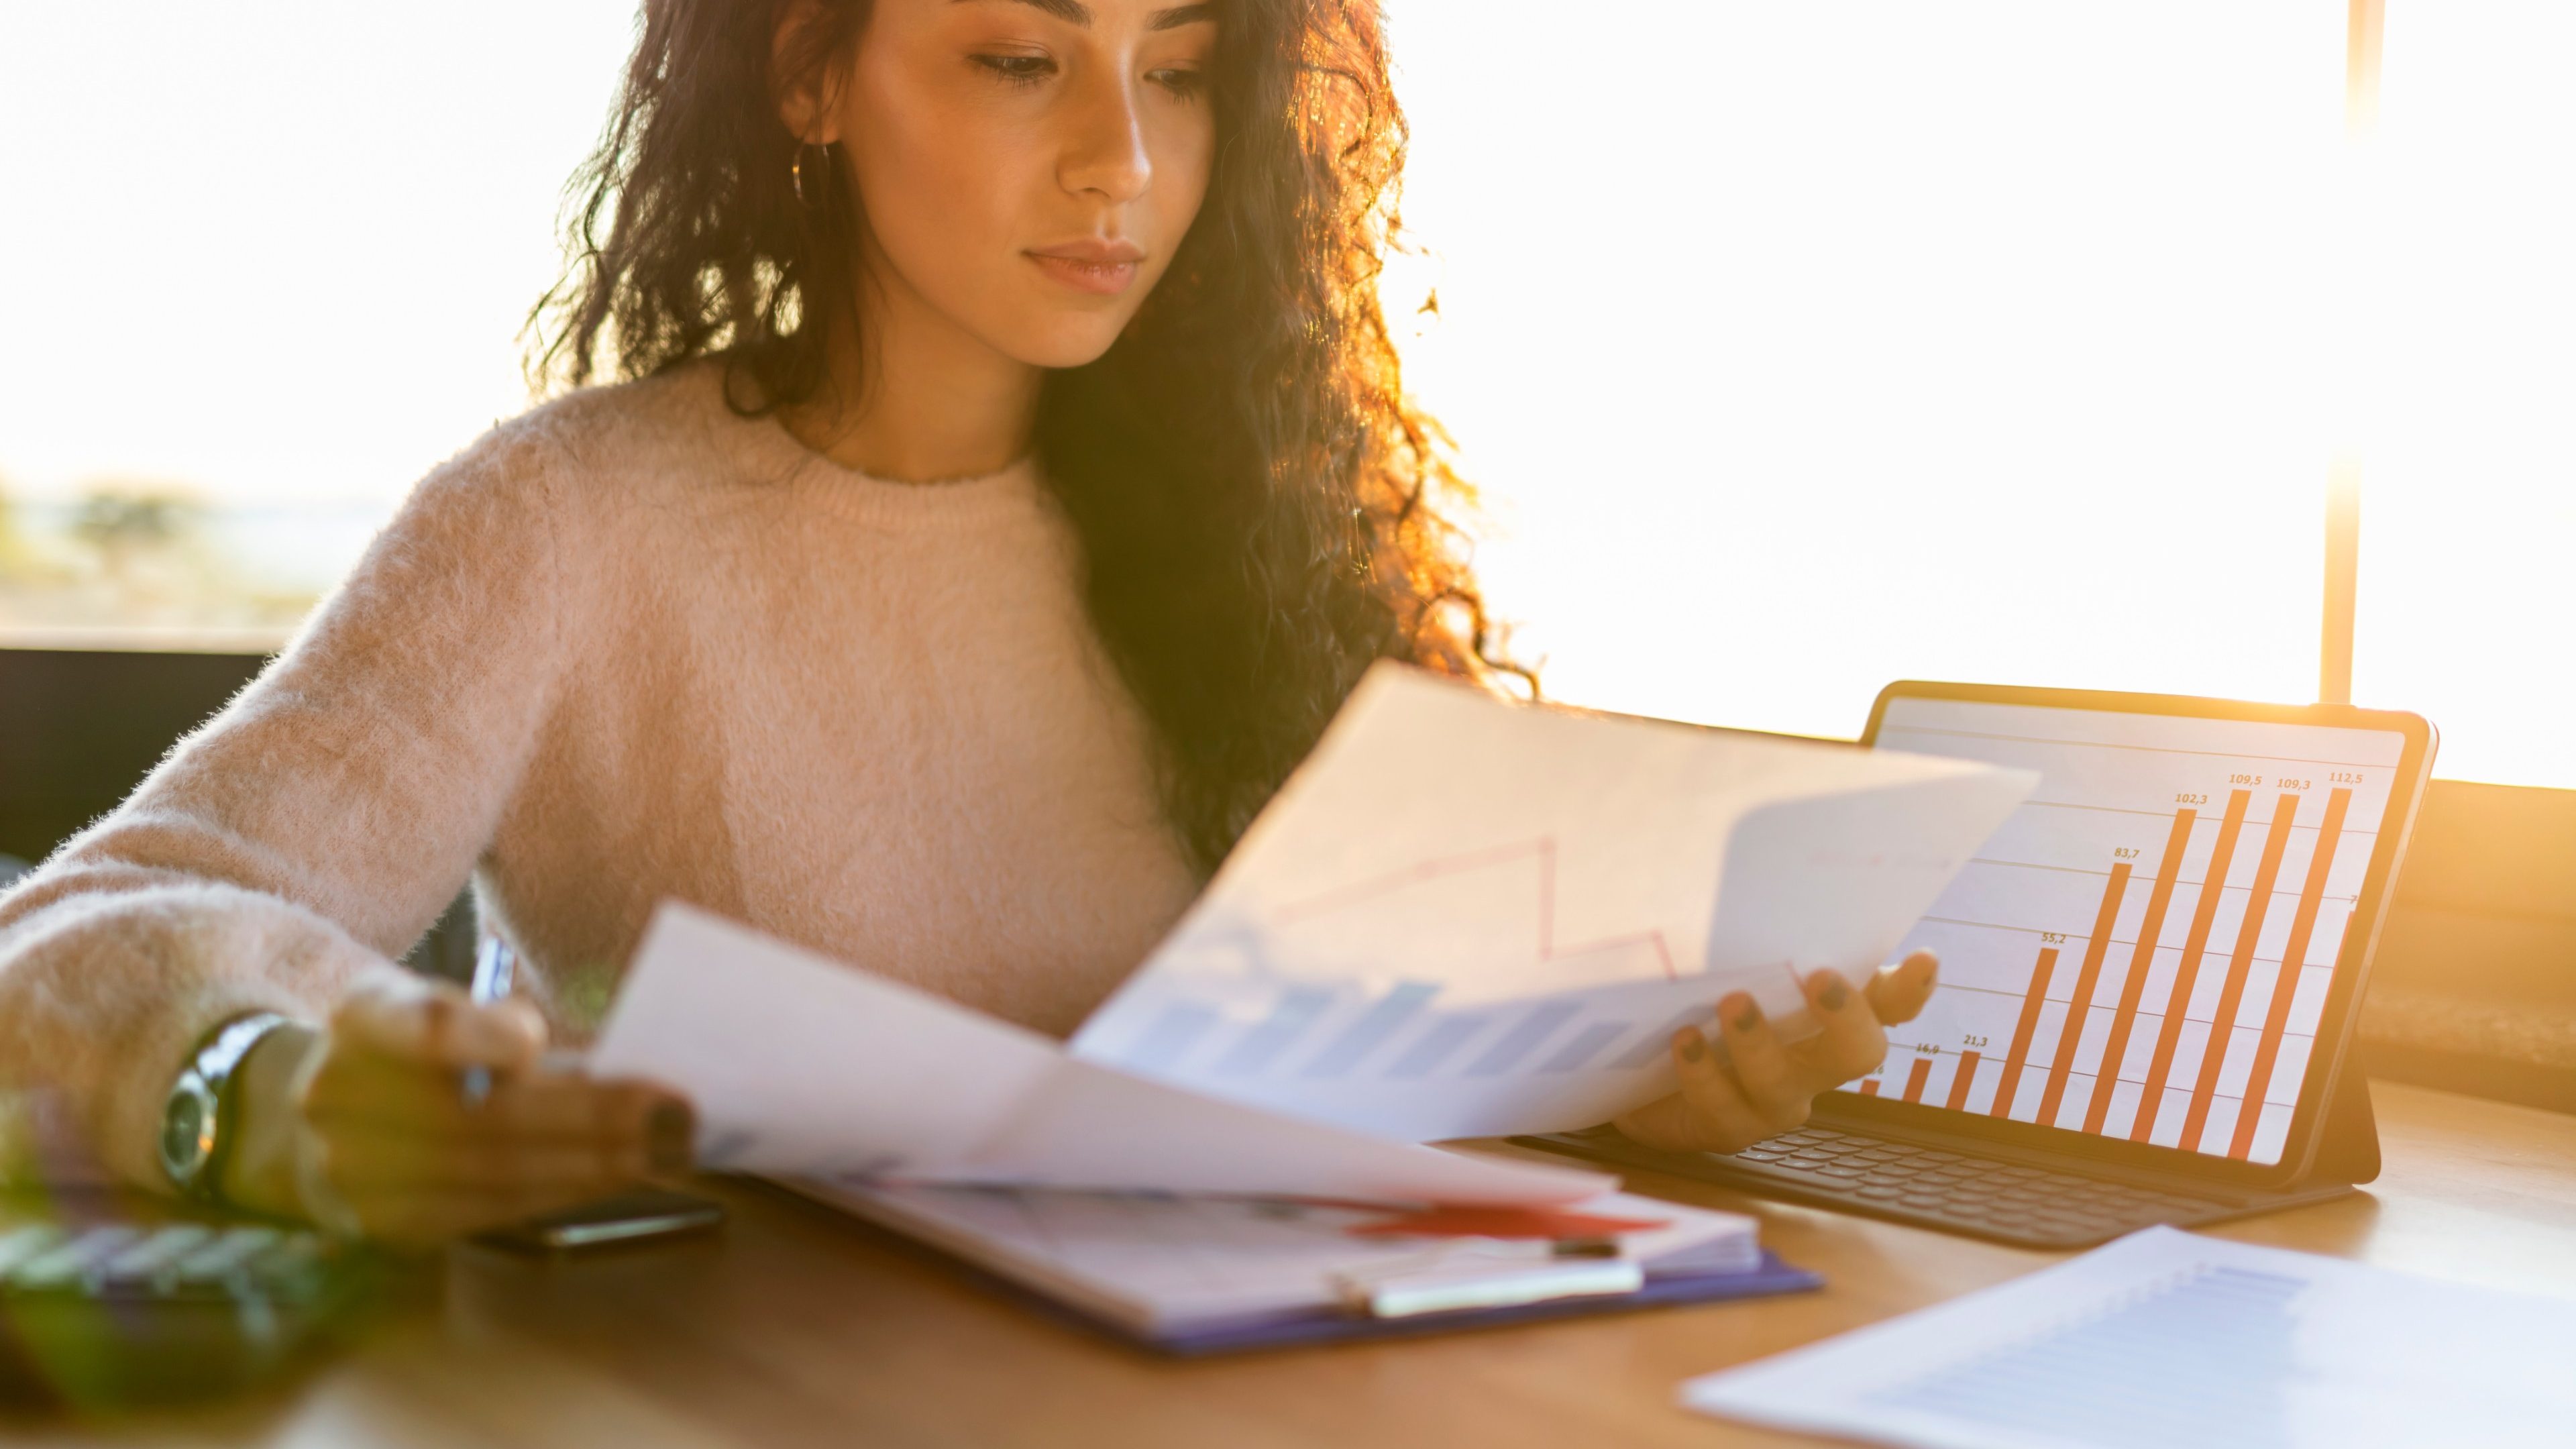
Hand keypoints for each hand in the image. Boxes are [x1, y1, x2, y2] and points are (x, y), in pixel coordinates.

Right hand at [224, 971, 693, 1248]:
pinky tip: (616, 1174)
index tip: (531, 1040)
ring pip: (491, 1174)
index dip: (472, 1036)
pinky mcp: (387, 1224)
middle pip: (478, 1117)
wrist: (306, 1121)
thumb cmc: (404, 1049)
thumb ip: (481, 1016)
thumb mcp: (427, 1002)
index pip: (415, 1026)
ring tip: (664, 1148)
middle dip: (586, 1118)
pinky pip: (488, 1211)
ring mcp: (355, 1173)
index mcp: (361, 1020)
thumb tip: (554, 1049)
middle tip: (670, 1111)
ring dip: (589, 1164)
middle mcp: (341, 1098)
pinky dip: (561, 1191)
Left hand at [1612, 952, 1938, 1154]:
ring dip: (1759, 1043)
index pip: (1887, 1005)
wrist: (1637, 1061)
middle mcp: (1812, 1063)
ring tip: (1732, 1002)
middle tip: (1818, 976)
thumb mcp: (1727, 957)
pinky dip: (1703, 1074)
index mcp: (1826, 1016)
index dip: (1911, 989)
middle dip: (1845, 1018)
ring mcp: (1772, 1101)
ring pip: (1784, 1084)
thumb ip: (1755, 929)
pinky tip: (1683, 1041)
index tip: (1924, 958)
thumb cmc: (1698, 994)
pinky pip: (1723, 1109)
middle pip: (1858, 1052)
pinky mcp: (1724, 1127)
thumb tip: (1762, 868)